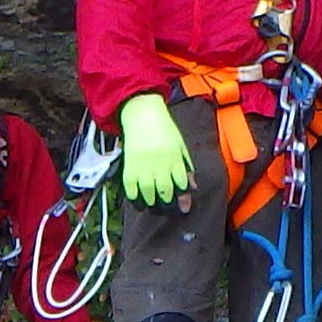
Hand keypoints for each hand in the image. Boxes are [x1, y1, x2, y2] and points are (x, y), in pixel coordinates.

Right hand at [113, 92, 193, 208]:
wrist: (143, 115)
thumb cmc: (165, 132)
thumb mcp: (180, 146)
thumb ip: (186, 167)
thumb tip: (193, 187)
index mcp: (174, 157)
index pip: (181, 183)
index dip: (183, 196)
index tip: (183, 205)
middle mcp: (159, 162)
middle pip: (165, 191)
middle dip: (167, 202)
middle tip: (167, 205)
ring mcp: (143, 165)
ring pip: (148, 192)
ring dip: (152, 202)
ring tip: (153, 203)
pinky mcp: (129, 166)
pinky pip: (130, 188)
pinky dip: (134, 197)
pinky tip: (139, 198)